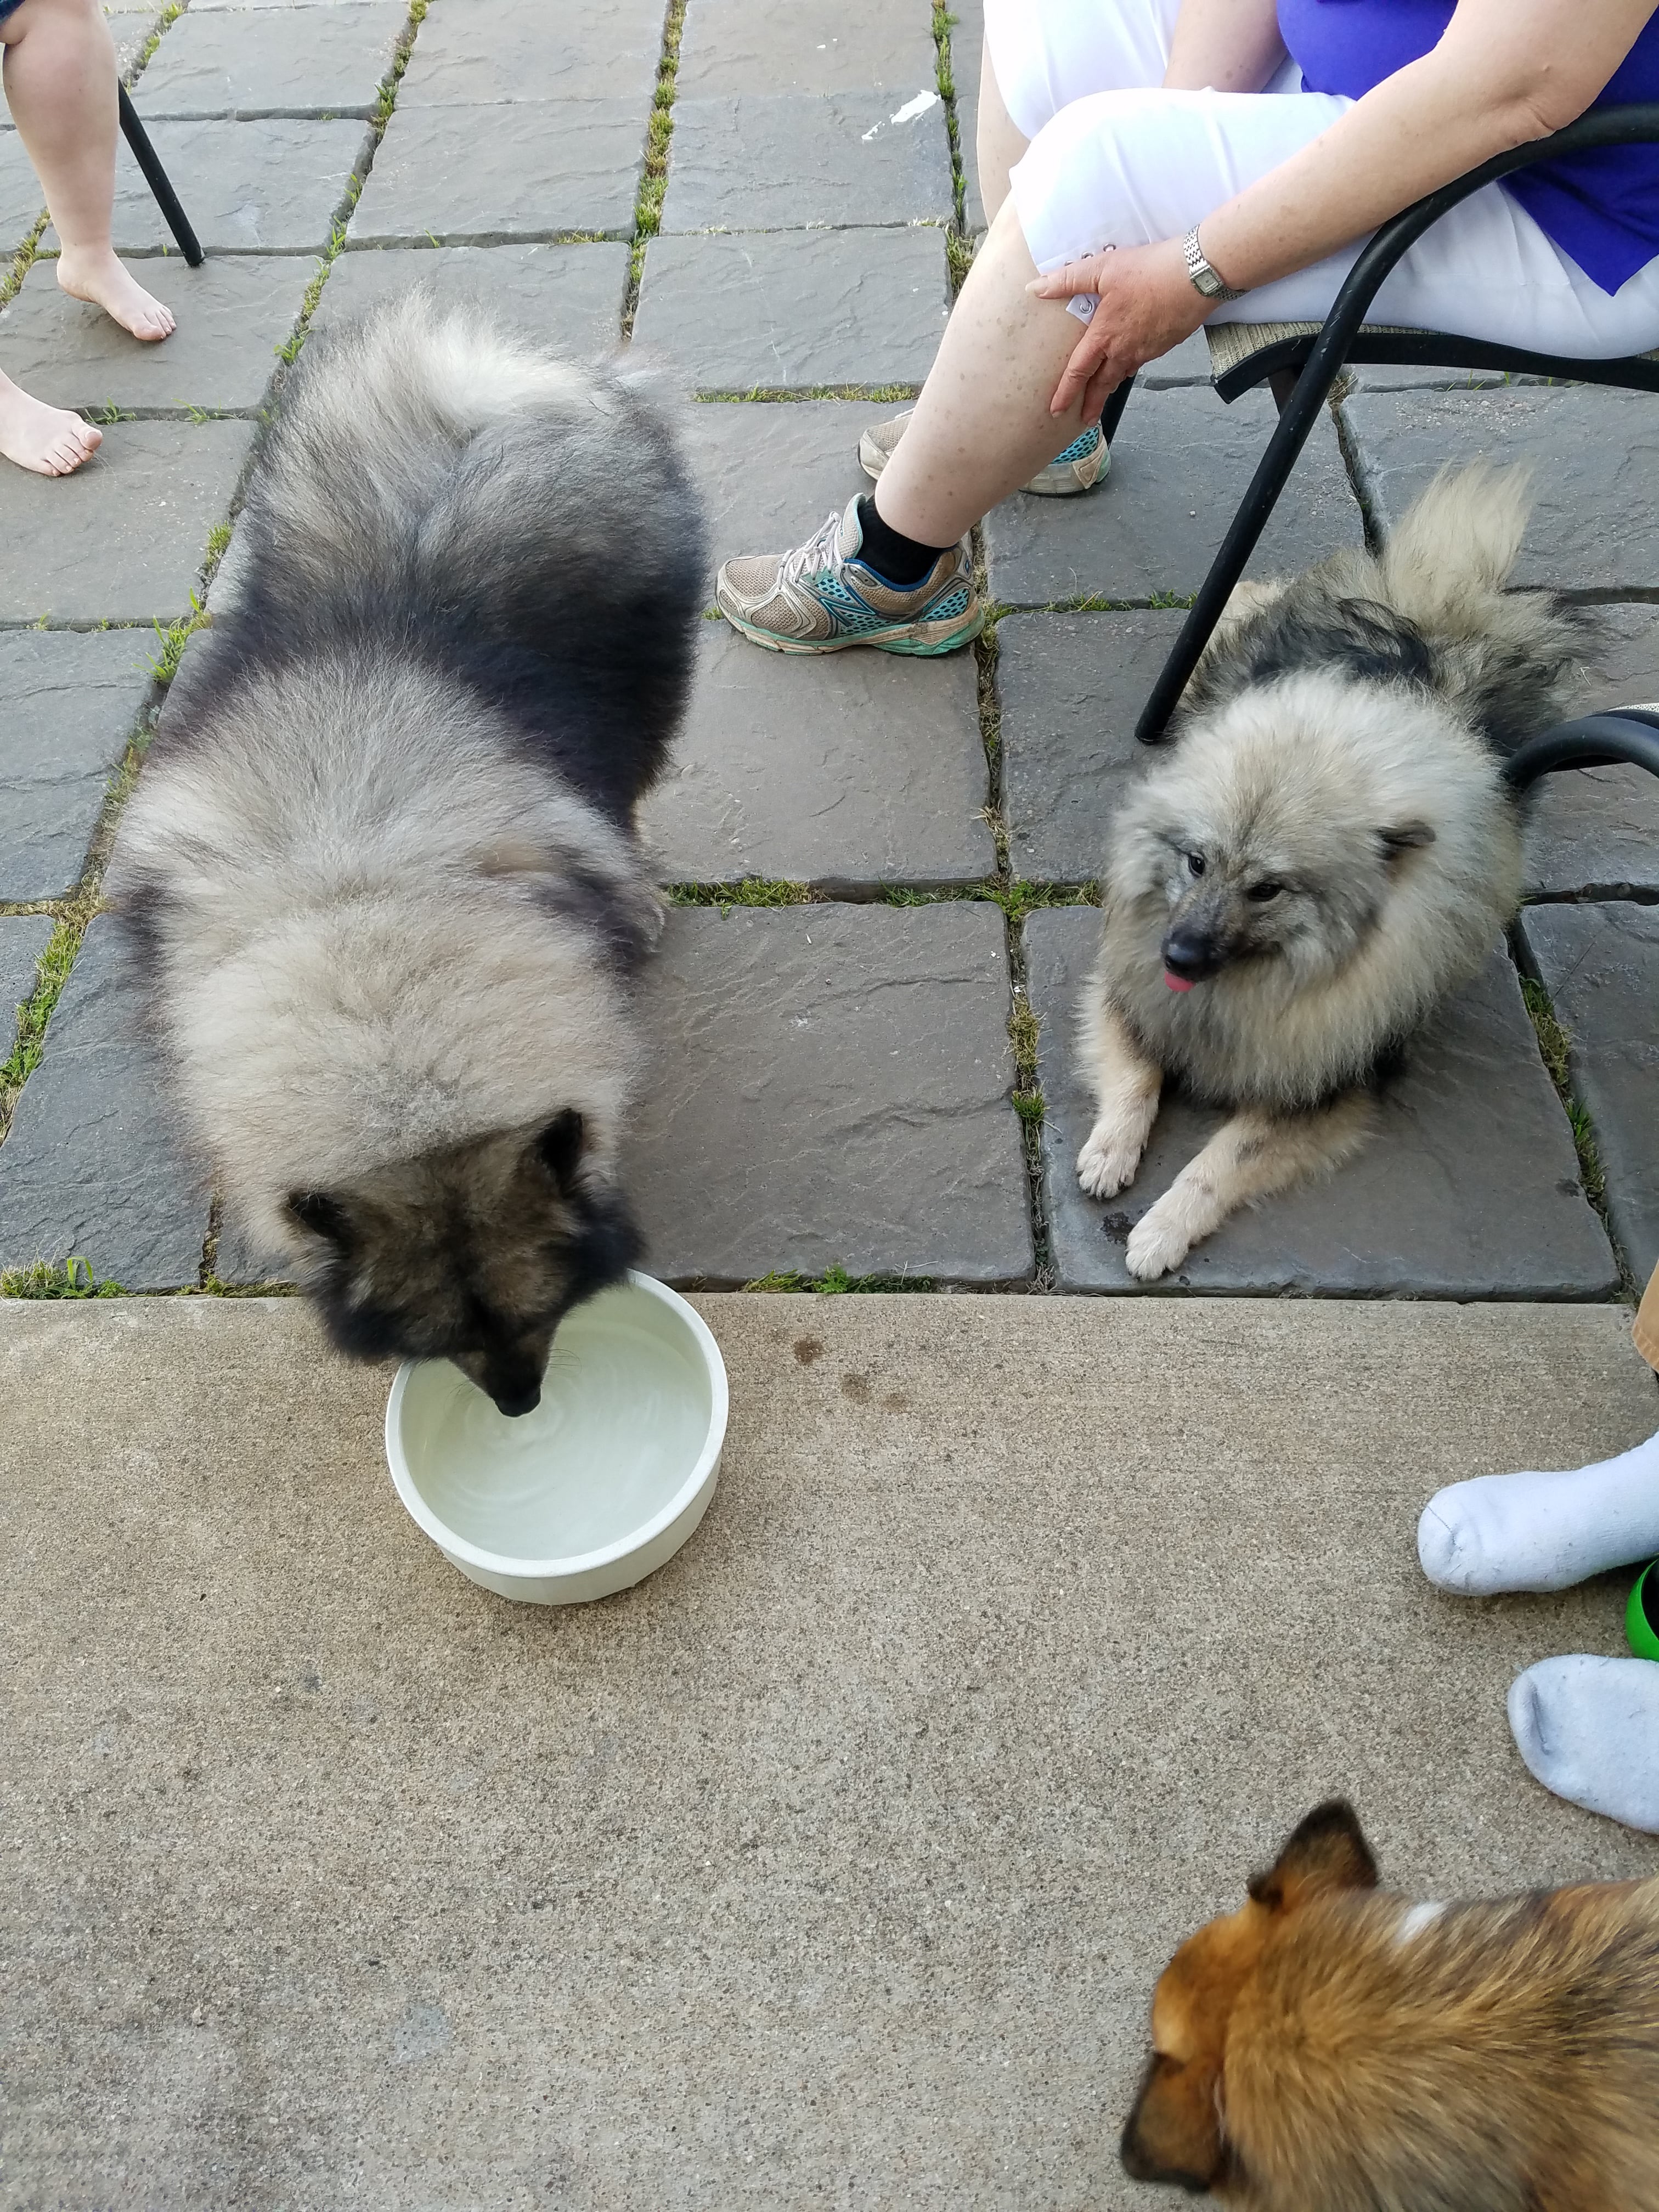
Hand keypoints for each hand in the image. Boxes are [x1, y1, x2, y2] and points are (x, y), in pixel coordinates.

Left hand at [1028, 240, 1213, 423]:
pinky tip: (1131, 362)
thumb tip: (1036, 288)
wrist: (1196, 276)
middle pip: (1103, 384)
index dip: (1066, 393)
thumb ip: (1068, 280)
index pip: (1078, 371)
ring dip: (1111, 386)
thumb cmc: (1149, 270)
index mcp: (1104, 336)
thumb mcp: (1103, 269)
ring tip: (1105, 394)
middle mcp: (1124, 350)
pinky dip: (1131, 366)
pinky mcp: (1164, 344)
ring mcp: (1146, 350)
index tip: (1057, 410)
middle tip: (1085, 420)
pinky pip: (1141, 361)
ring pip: (1123, 373)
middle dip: (1092, 404)